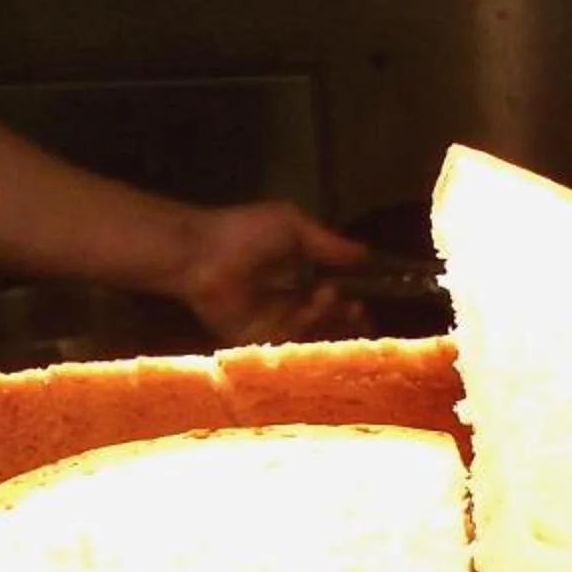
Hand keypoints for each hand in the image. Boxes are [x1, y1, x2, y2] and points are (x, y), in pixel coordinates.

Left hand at [171, 202, 371, 345]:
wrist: (202, 253)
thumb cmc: (244, 233)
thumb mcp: (294, 228)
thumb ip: (330, 245)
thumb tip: (369, 255)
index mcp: (298, 280)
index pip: (335, 300)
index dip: (354, 304)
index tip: (368, 300)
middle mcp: (289, 306)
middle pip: (329, 325)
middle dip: (347, 320)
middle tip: (359, 310)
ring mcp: (274, 326)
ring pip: (314, 334)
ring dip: (329, 317)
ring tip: (332, 295)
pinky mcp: (259, 341)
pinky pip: (291, 342)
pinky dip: (306, 326)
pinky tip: (311, 306)